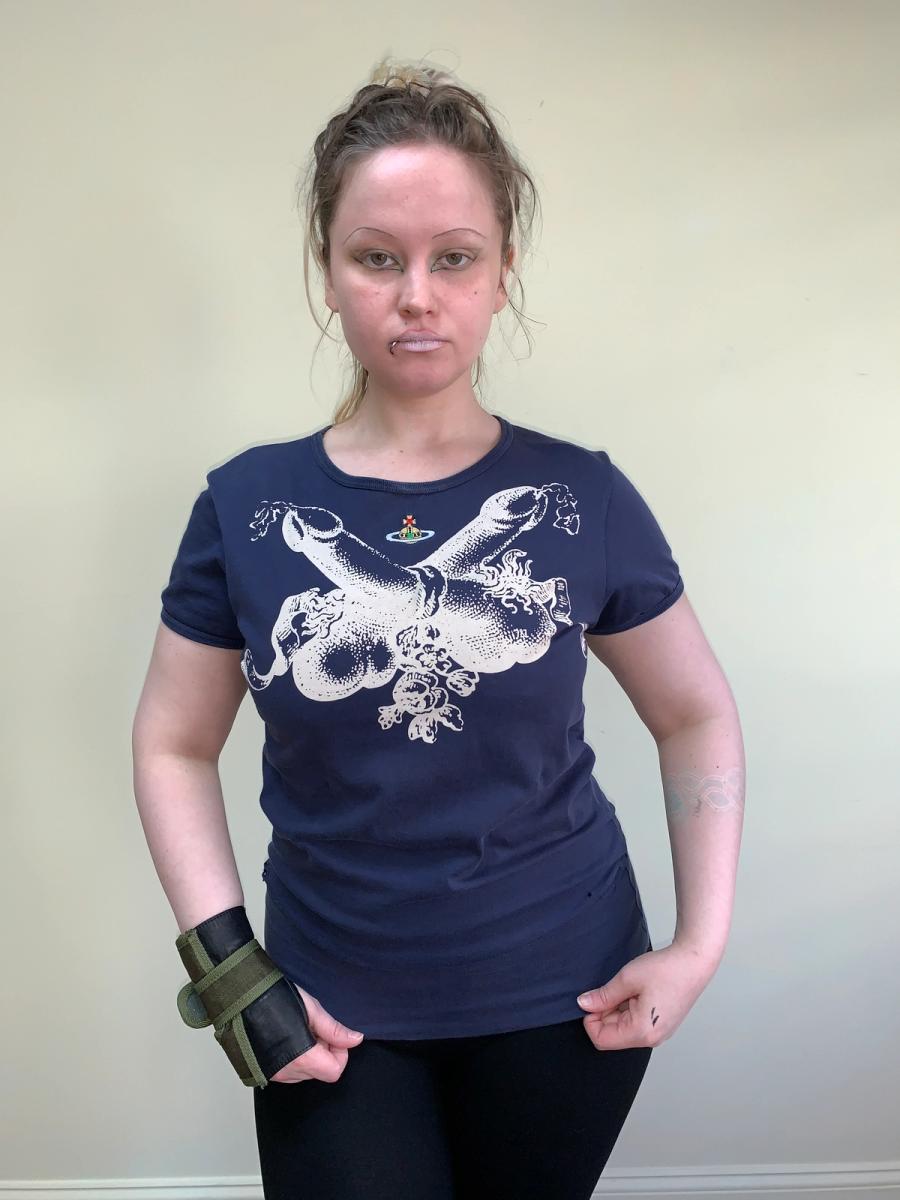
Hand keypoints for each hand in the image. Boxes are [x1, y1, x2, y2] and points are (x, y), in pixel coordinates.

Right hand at [269, 985, 365, 1083]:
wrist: (239, 998)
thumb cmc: (275, 998)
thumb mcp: (311, 1008)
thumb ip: (333, 1029)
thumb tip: (355, 1040)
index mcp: (302, 1059)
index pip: (334, 1071)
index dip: (339, 1052)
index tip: (331, 1034)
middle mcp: (287, 1073)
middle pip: (321, 1071)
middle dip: (324, 1051)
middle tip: (314, 1027)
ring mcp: (274, 1075)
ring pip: (305, 1072)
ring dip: (310, 1055)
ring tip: (298, 1030)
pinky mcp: (264, 1071)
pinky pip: (290, 1071)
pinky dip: (295, 1058)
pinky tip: (287, 1037)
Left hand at [576, 940, 717, 1050]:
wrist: (694, 962)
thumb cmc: (665, 970)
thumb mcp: (627, 979)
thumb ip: (603, 996)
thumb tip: (584, 1004)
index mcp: (641, 1032)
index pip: (601, 1039)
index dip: (590, 1020)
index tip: (593, 1000)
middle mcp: (651, 1039)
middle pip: (612, 1035)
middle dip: (604, 1013)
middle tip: (611, 988)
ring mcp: (658, 1033)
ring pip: (624, 1028)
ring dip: (617, 1010)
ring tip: (628, 988)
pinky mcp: (661, 1024)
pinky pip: (636, 1023)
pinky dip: (629, 1009)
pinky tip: (636, 991)